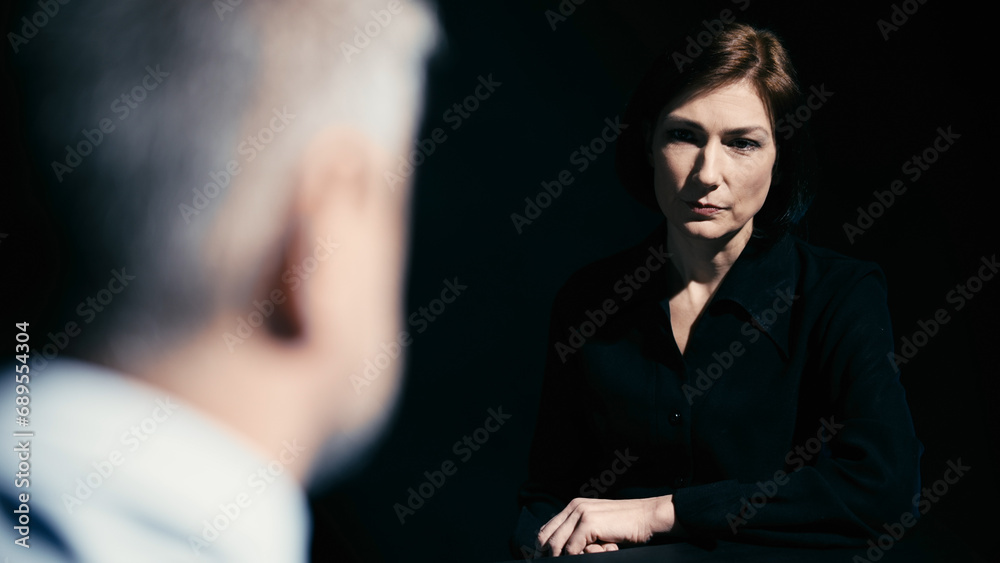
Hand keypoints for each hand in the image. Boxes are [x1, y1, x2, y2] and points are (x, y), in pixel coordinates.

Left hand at [536, 495, 675, 556]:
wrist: (648, 517)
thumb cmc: (626, 526)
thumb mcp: (598, 525)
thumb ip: (580, 531)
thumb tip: (563, 550)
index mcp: (574, 505)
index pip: (547, 528)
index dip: (542, 547)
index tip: (544, 560)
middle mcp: (574, 507)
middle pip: (546, 536)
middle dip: (547, 555)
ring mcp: (581, 514)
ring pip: (556, 544)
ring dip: (561, 558)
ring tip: (571, 562)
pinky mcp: (589, 523)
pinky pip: (571, 549)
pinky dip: (575, 558)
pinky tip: (587, 557)